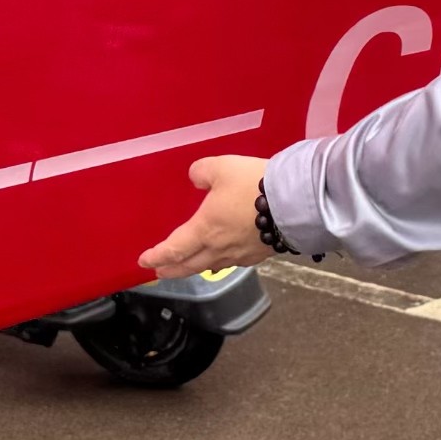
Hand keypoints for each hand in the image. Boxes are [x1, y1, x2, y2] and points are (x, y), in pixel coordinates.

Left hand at [135, 157, 270, 287]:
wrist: (295, 202)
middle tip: (160, 272)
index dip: (157, 256)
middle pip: (190, 265)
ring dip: (195, 268)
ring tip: (189, 267)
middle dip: (172, 270)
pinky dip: (220, 264)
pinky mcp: (260, 253)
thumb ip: (201, 172)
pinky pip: (234, 263)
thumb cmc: (255, 185)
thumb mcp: (221, 167)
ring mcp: (241, 254)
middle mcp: (220, 247)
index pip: (173, 249)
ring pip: (212, 266)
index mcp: (205, 229)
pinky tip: (223, 261)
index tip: (144, 261)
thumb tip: (195, 178)